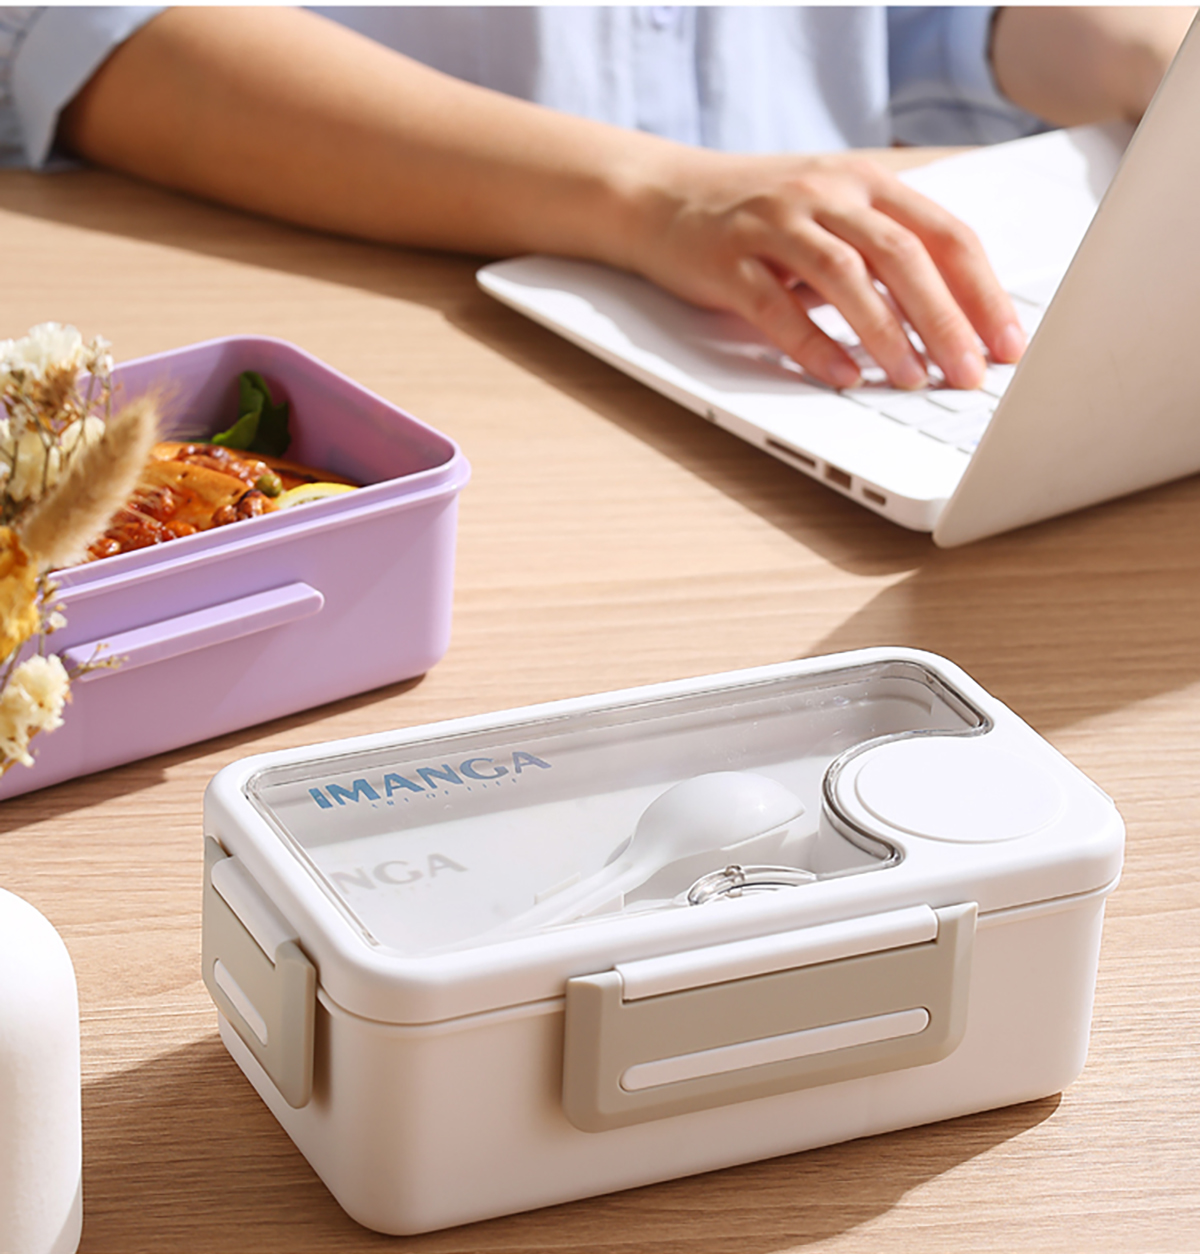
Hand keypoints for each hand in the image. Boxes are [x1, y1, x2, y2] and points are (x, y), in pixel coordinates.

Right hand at [624, 150, 1026, 390]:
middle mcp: (826, 193)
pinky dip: (813, 344)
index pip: (944, 235)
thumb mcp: (833, 218)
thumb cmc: (758, 217)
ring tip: (912, 380)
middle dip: (945, 320)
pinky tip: (840, 376)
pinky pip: (777, 305)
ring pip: (847, 276)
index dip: (983, 293)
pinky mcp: (729, 259)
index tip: (1008, 344)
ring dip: (886, 333)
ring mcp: (776, 223)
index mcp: (866, 183)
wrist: (664, 197)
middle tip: (970, 373)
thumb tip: (955, 319)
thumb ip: (885, 251)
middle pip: (904, 256)